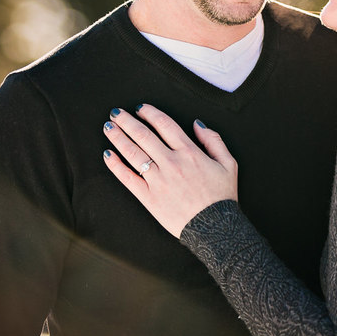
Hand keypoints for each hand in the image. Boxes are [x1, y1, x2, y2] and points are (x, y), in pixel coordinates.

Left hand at [102, 104, 237, 237]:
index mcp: (189, 152)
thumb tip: (197, 123)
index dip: (150, 113)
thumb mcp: (228, 163)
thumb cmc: (222, 196)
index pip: (164, 124)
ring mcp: (158, 180)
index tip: (140, 108)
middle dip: (127, 121)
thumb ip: (214, 140)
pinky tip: (107, 155)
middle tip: (116, 112)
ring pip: (133, 153)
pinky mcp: (149, 197)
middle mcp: (171, 163)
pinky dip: (116, 165)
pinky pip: (128, 178)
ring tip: (108, 127)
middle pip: (144, 135)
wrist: (215, 227)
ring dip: (118, 137)